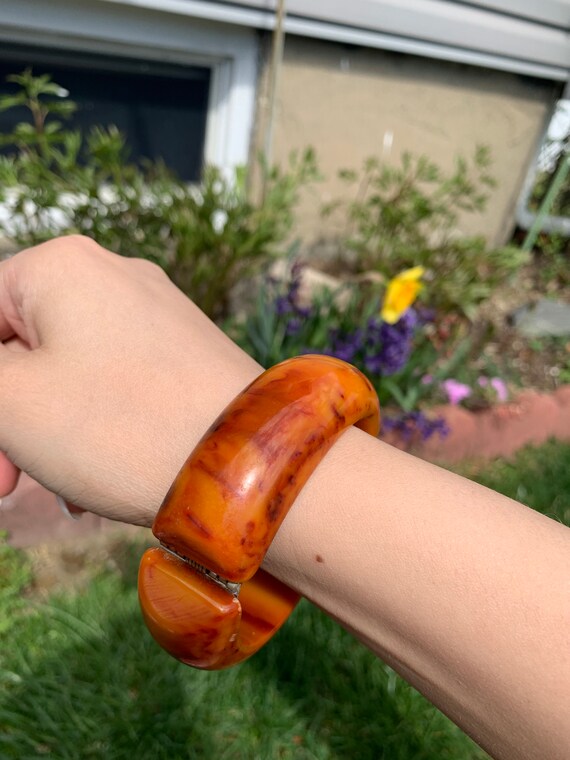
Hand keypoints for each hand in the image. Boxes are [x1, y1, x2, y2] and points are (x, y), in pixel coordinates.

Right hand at [0, 236, 259, 524]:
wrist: (248, 463)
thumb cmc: (125, 427)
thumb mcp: (12, 403)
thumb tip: (4, 367)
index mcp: (62, 266)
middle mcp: (114, 275)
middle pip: (24, 346)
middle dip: (9, 419)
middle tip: (7, 483)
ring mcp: (157, 312)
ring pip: (67, 370)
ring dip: (48, 430)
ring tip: (64, 487)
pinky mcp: (184, 351)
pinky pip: (115, 382)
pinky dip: (94, 427)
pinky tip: (100, 479)